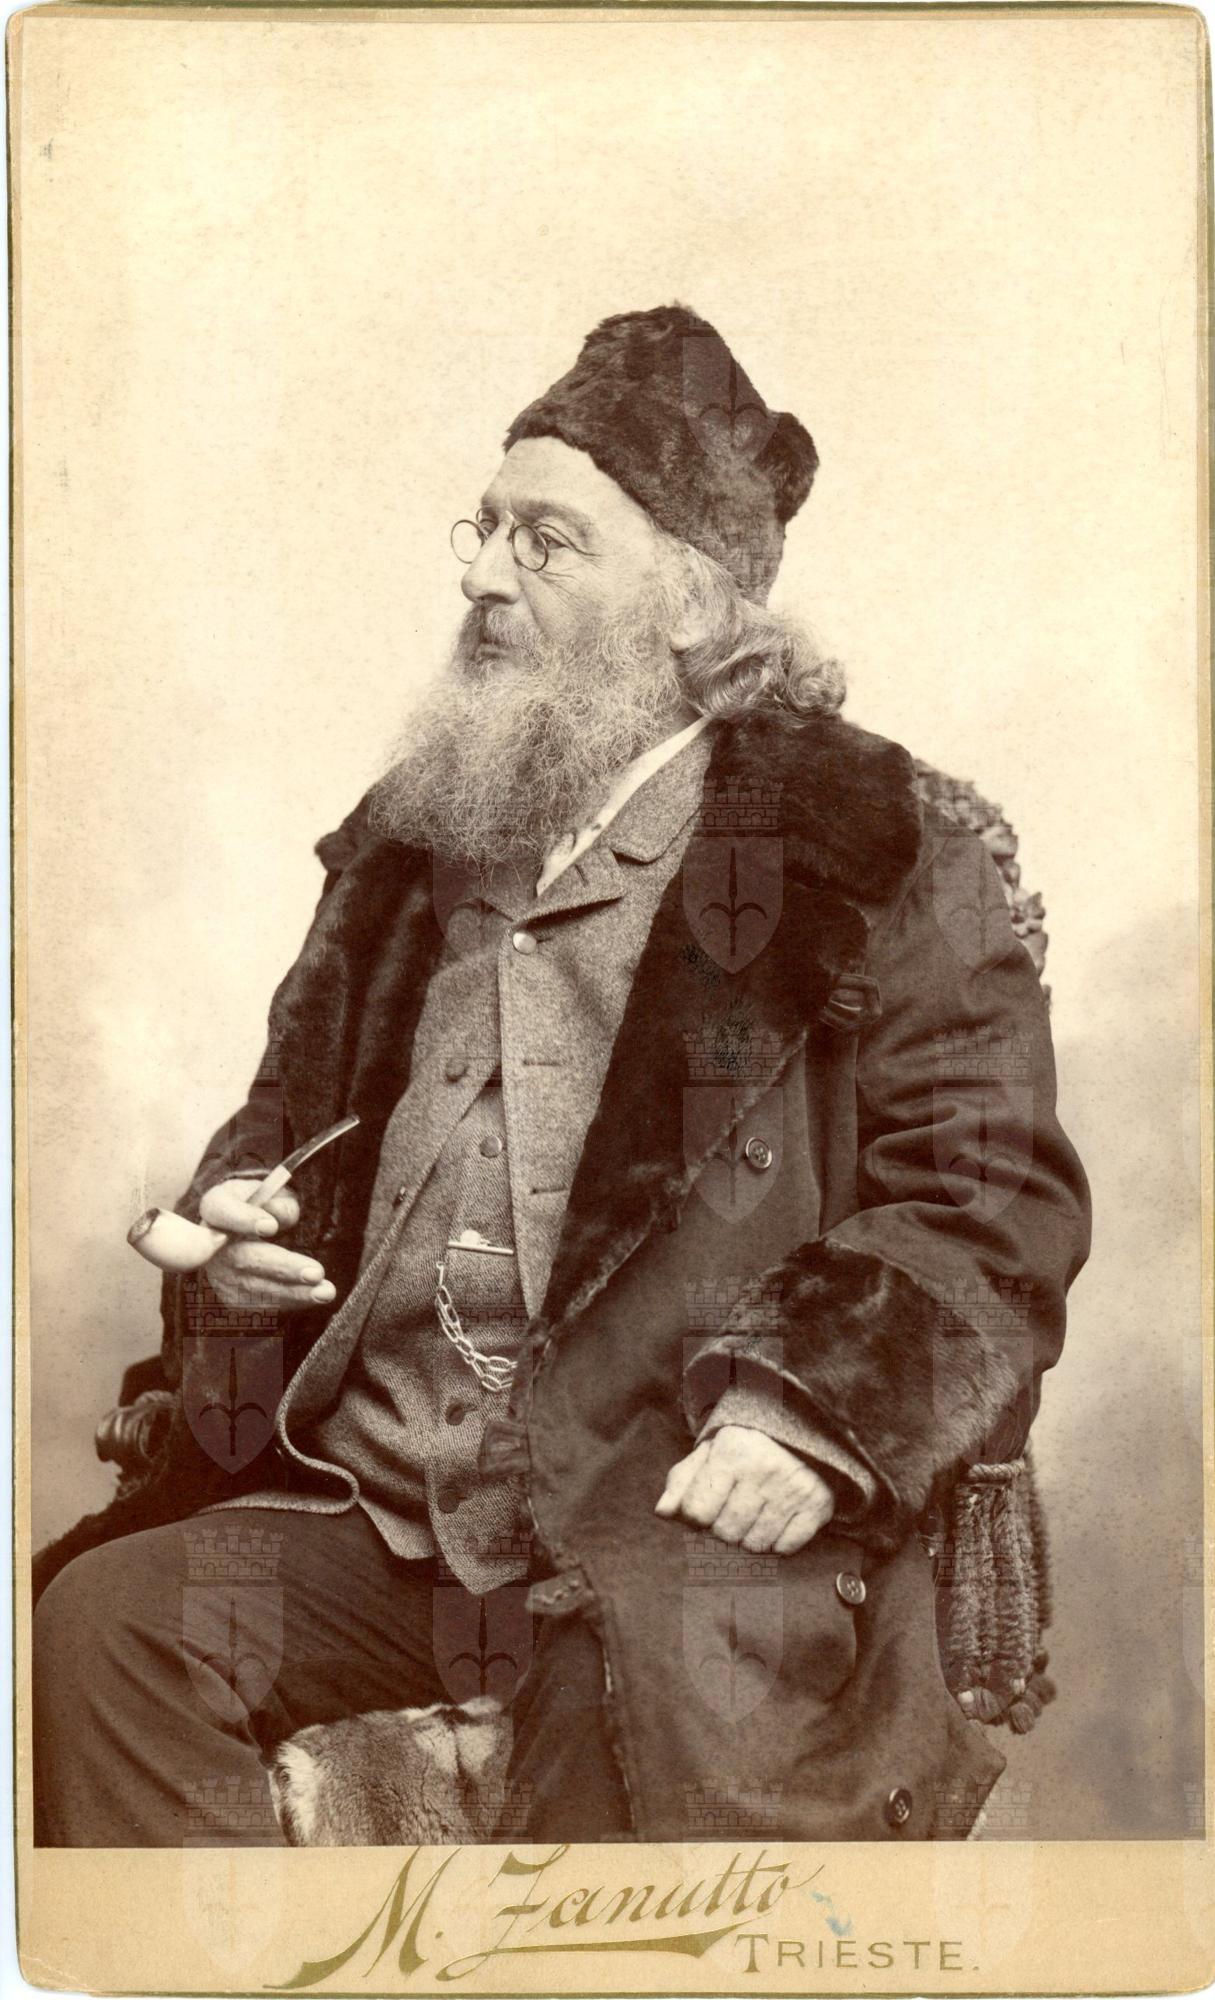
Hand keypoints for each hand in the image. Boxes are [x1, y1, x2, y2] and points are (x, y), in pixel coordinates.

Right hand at [199, 1178, 335, 1310]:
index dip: (243, 1219)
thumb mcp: (272, 1193)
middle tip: (316, 1273)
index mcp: (217, 1207)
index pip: (221, 1211)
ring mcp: (219, 1273)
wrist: (245, 1233)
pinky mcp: (231, 1296)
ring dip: (293, 1293)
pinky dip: (290, 1302)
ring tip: (325, 1292)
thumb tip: (277, 1218)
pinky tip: (313, 1297)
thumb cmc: (262, 1207)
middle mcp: (211, 1244)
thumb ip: (278, 1202)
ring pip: (255, 1288)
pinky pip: (261, 1304)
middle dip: (283, 1268)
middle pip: (244, 1258)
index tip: (270, 1226)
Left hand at [654, 1425, 835, 1552]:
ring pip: (755, 1545)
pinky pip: (786, 1548)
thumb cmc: (744, 1449)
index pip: (696, 1513)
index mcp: (731, 1452)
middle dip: (724, 1528)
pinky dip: (779, 1541)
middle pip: (726, 1534)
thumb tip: (662, 1513)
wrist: (800, 1431)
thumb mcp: (708, 1454)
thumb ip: (680, 1483)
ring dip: (750, 1536)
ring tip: (755, 1512)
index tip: (705, 1506)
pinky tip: (778, 1519)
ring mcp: (793, 1488)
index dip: (696, 1516)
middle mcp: (764, 1468)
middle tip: (733, 1508)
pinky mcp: (818, 1504)